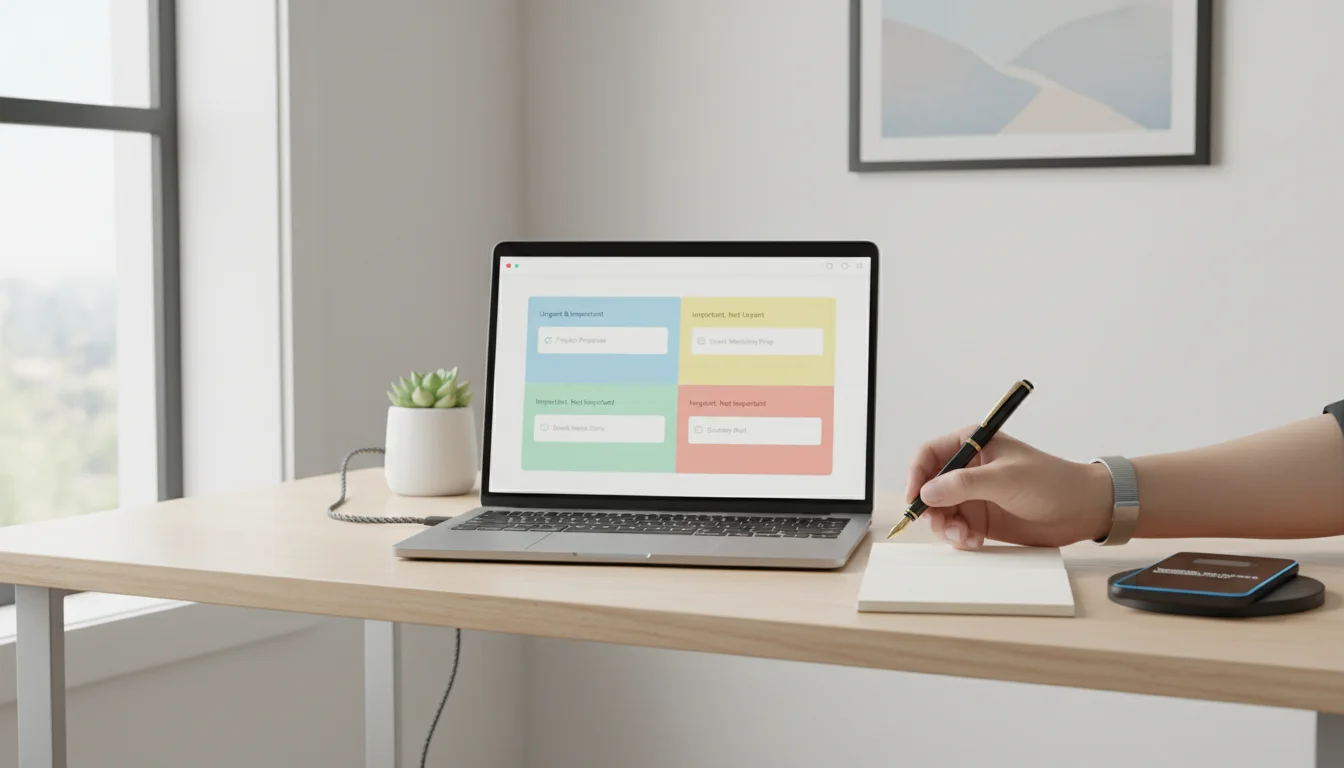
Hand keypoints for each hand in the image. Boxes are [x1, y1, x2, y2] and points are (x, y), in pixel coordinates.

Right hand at [905, 428, 1113, 549]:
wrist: (1083, 510)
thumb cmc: (1052, 482)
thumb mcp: (1005, 479)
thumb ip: (964, 485)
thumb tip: (927, 493)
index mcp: (972, 445)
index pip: (929, 455)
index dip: (917, 475)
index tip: (915, 498)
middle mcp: (968, 470)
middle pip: (929, 487)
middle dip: (931, 508)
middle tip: (941, 524)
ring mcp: (974, 496)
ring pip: (940, 512)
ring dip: (946, 526)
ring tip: (964, 536)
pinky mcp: (981, 519)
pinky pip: (956, 529)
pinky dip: (959, 537)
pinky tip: (974, 541)